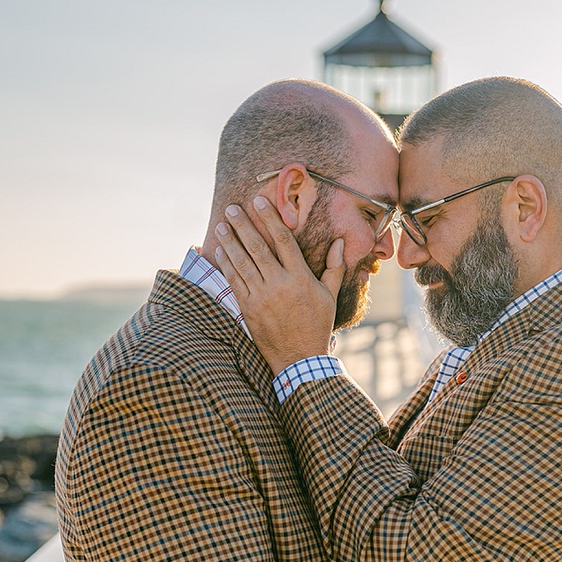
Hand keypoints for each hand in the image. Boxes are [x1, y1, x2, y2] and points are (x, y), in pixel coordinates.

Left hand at [215, 199, 345, 372]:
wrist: (299, 359)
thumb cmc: (317, 326)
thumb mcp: (329, 296)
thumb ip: (334, 268)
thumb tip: (340, 242)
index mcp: (300, 278)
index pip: (283, 241)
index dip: (270, 219)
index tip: (259, 202)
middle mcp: (279, 285)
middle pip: (257, 247)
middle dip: (243, 225)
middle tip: (231, 208)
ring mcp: (261, 297)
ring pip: (242, 262)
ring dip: (230, 241)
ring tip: (222, 225)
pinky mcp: (248, 309)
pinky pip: (234, 281)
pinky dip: (226, 264)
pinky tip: (220, 251)